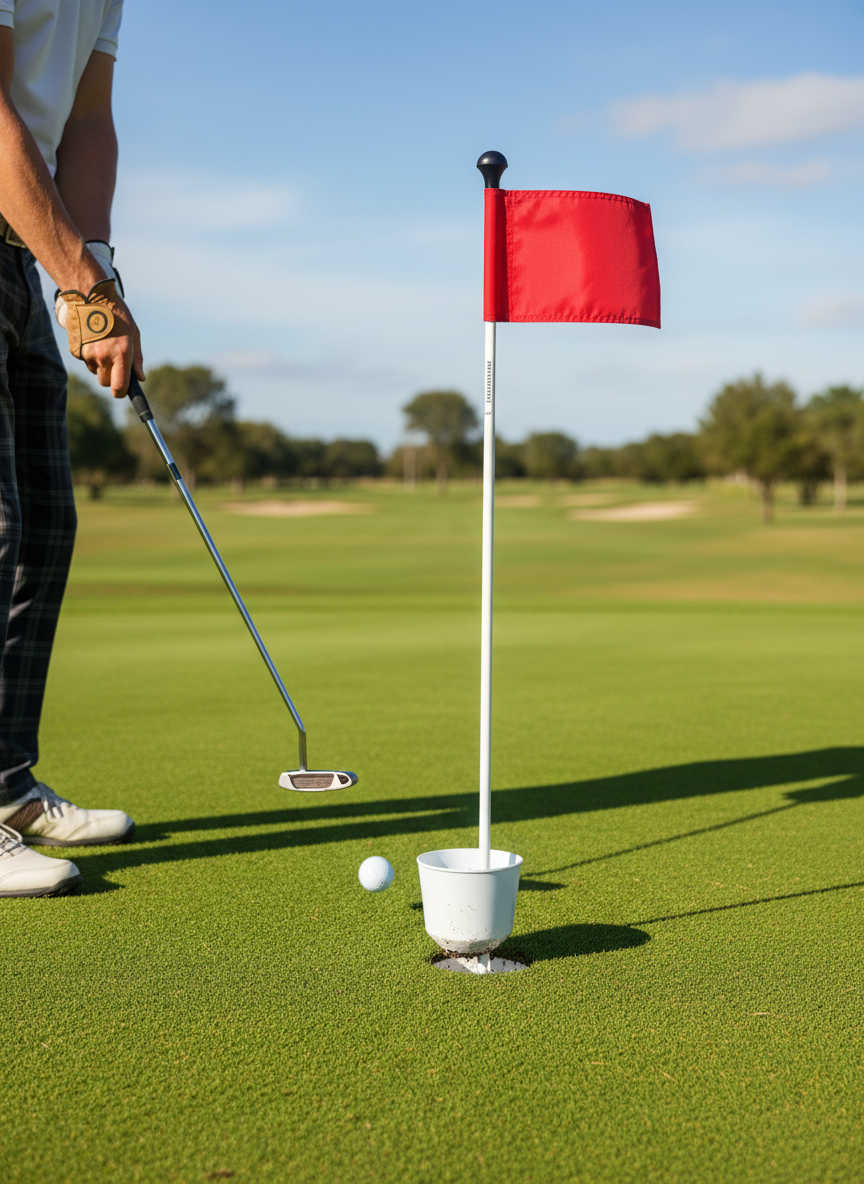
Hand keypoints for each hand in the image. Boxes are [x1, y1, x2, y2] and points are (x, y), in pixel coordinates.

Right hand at [56, 280, 144, 396]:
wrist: (90, 295)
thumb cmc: (117, 314)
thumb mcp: (134, 334)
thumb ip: (137, 359)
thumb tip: (140, 379)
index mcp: (121, 354)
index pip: (119, 387)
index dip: (121, 392)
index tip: (123, 390)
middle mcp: (103, 356)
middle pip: (105, 383)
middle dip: (111, 379)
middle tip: (115, 364)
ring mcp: (87, 354)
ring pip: (95, 372)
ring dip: (100, 365)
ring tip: (104, 344)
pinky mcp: (75, 350)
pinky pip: (85, 361)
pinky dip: (89, 356)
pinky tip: (93, 339)